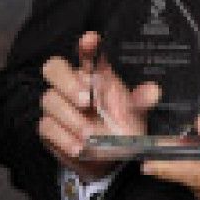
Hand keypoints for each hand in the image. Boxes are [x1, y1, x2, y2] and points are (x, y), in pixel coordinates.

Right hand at [39, 31, 158, 182]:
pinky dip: (63, 137)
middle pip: (54, 68)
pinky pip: (47, 126)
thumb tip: (153, 91)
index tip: (90, 40)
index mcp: (95, 75)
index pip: (86, 53)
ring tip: (89, 133)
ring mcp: (59, 105)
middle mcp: (74, 86)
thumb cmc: (119, 128)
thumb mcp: (134, 113)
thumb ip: (141, 100)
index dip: (86, 45)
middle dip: (68, 82)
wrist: (107, 158)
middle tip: (86, 100)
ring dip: (71, 117)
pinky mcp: (50, 127)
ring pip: (50, 99)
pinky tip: (79, 146)